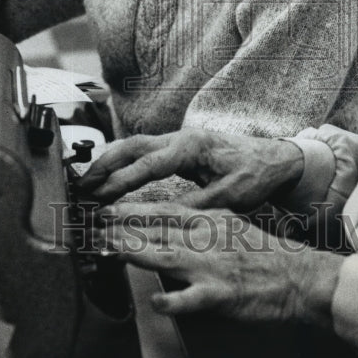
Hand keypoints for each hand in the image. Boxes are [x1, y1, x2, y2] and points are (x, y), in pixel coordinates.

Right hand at [79, 127, 303, 209]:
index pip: (148, 163)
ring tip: (89, 181)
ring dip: (110, 161)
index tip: (102, 196)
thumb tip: (165, 219)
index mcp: (191, 146)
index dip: (122, 181)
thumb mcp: (229, 195)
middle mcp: (180, 138)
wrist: (274, 158)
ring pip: (135, 146)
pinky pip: (144, 152)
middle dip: (104, 164)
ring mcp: (178, 140)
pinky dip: (124, 162)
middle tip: (82, 184)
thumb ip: (197, 206)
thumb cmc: (255, 173)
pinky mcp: (179, 148)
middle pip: (132, 146)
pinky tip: (112, 177)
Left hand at [101, 201, 341, 326]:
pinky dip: (172, 300)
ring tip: (109, 251)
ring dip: (135, 253)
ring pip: (166, 256)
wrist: (299, 276)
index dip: (132, 209)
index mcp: (210, 220)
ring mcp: (213, 266)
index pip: (163, 210)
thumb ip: (199, 225)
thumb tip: (168, 228)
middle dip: (122, 228)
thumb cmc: (265, 254)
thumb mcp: (231, 225)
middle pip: (157, 230)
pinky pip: (192, 298)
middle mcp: (207, 239)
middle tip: (93, 226)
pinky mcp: (222, 294)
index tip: (106, 208)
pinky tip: (155, 303)